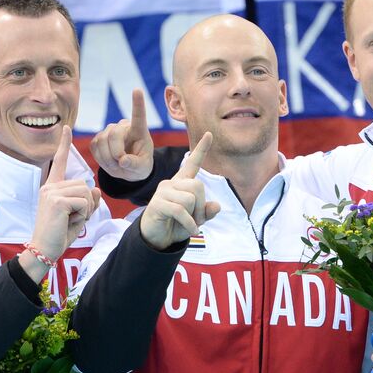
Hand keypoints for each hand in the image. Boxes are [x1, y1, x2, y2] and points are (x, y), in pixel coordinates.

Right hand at [23, 127, 100, 281]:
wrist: (43, 250)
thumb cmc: (59, 235)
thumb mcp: (77, 216)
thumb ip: (87, 201)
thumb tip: (96, 190)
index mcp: (51, 187)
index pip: (59, 162)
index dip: (64, 144)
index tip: (66, 127)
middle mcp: (49, 186)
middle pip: (85, 185)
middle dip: (87, 204)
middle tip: (72, 218)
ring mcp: (52, 192)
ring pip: (86, 193)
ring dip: (85, 210)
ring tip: (69, 221)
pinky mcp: (57, 200)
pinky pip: (84, 202)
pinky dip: (82, 215)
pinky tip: (68, 222)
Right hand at [89, 88, 154, 181]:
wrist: (127, 169)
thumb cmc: (139, 165)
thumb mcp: (143, 169)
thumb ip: (135, 165)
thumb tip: (123, 160)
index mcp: (139, 131)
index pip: (138, 115)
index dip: (138, 103)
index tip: (137, 90)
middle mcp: (123, 127)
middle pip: (114, 134)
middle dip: (116, 153)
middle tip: (121, 164)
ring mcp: (108, 131)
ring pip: (101, 141)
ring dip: (107, 158)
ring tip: (116, 165)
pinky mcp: (97, 139)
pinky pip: (94, 147)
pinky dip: (100, 158)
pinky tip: (108, 161)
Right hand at [138, 132, 220, 248]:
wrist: (156, 239)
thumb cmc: (176, 225)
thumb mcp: (196, 220)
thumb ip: (206, 212)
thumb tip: (216, 206)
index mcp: (181, 183)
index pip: (192, 163)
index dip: (202, 149)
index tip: (209, 134)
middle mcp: (171, 183)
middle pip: (197, 186)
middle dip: (202, 206)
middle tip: (198, 220)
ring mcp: (163, 192)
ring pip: (190, 198)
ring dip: (194, 216)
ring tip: (190, 225)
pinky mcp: (157, 203)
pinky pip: (180, 210)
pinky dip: (189, 223)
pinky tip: (191, 231)